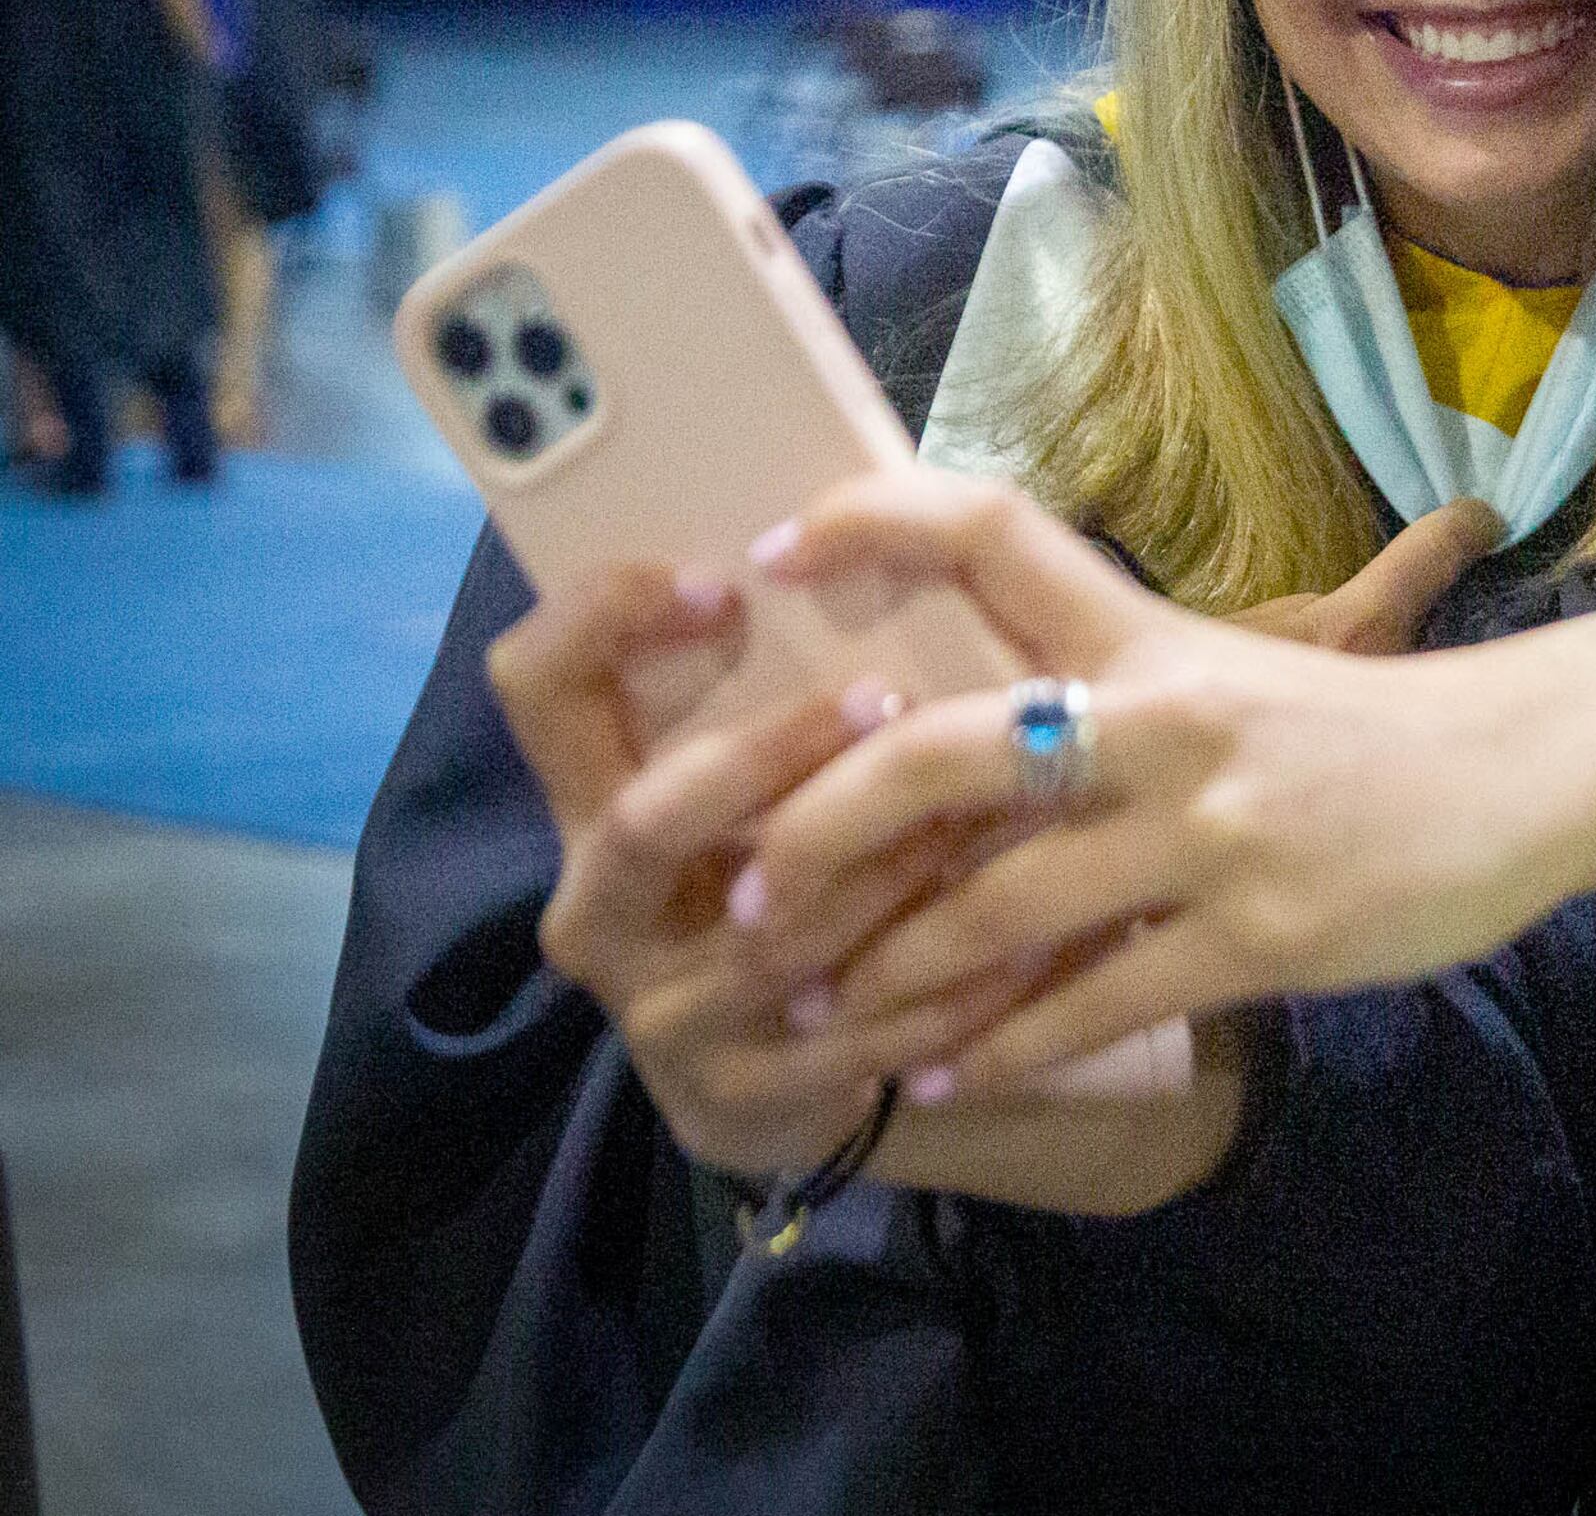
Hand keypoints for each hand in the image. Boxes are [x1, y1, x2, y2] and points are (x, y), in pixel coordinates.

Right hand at [485, 570, 954, 1172]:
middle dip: (774, 754)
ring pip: (777, 929)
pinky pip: (855, 1032)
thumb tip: (861, 524)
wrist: (789, 1078)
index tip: (723, 578)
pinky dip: (950, 981)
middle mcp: (600, 909)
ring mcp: (661, 1013)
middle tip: (888, 699)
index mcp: (588, 805)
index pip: (536, 687)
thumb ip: (769, 688)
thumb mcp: (754, 786)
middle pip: (650, 816)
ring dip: (894, 861)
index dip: (605, 617)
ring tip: (995, 806)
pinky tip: (1032, 939)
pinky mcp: (740, 1097)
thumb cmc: (785, 875)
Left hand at [729, 469, 1595, 1101]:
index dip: (869, 522)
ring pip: (1000, 905)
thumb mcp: (1230, 675)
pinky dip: (1004, 1046)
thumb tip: (951, 754)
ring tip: (825, 1018)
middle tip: (747, 897)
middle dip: (819, 831)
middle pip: (945, 749)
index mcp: (1150, 632)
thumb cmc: (1368, 730)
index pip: (992, 531)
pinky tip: (945, 1072)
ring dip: (892, 974)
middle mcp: (1165, 718)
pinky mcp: (1261, 932)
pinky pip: (1097, 1001)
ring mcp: (1211, 830)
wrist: (1533, 769)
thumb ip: (1103, 698)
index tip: (767, 555)